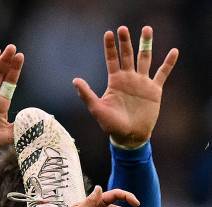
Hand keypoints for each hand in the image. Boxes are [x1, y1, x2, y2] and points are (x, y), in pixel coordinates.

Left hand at [73, 26, 178, 146]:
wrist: (129, 137)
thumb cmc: (110, 125)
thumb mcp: (96, 109)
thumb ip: (86, 94)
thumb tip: (75, 79)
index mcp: (114, 81)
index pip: (111, 59)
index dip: (110, 47)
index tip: (108, 33)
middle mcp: (128, 79)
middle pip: (127, 55)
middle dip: (125, 42)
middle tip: (123, 28)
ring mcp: (141, 83)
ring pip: (145, 59)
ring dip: (146, 45)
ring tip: (147, 29)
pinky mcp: (154, 90)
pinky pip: (162, 74)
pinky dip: (168, 63)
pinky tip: (173, 51)